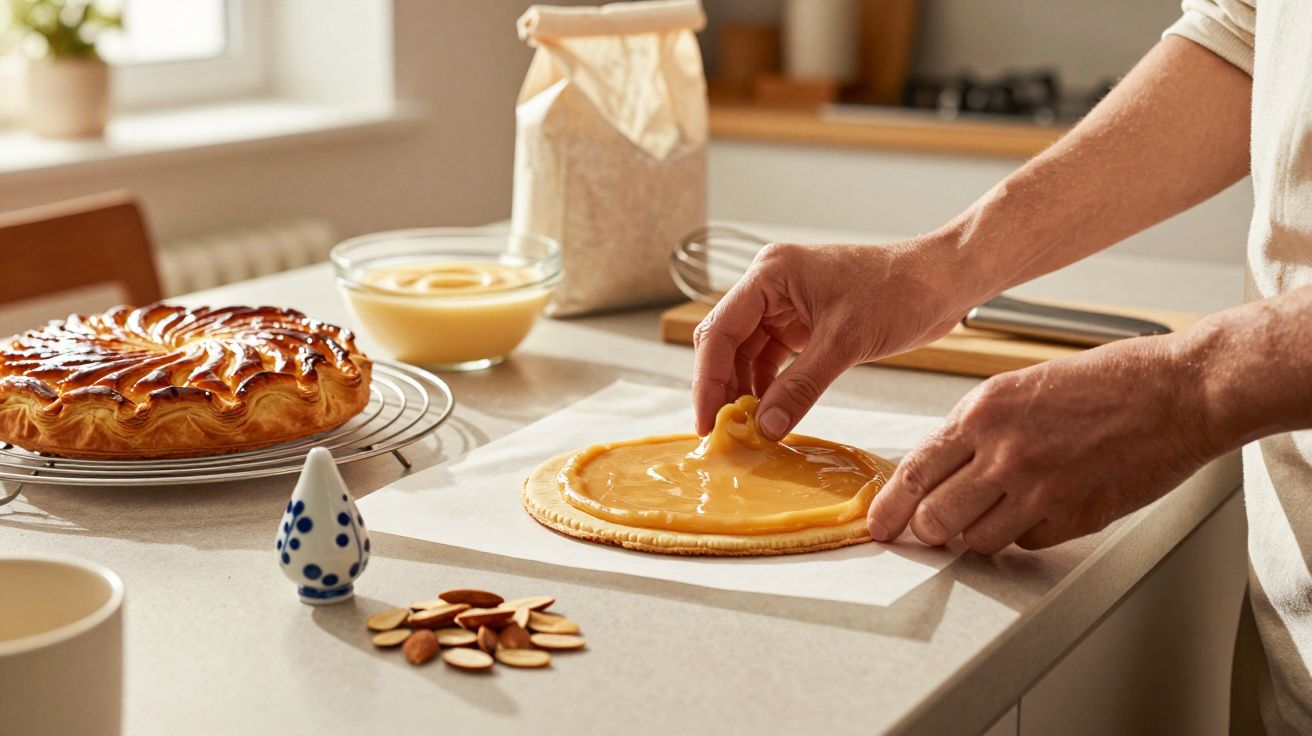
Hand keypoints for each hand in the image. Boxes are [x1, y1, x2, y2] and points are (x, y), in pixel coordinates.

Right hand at [692, 238, 982, 437]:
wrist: (942, 281)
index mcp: (770, 274)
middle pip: (727, 343)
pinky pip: (773, 360)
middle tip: (722, 432)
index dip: (708, 379)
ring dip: (746, 391)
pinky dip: (770, 388)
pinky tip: (771, 415)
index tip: (708, 421)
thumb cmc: (901, 290)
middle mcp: (771, 286)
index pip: (720, 330)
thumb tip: (766, 427)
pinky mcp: (805, 324)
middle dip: (723, 387)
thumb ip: (801, 386)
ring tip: (747, 430)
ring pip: (748, 354)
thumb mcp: (846, 342)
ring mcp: (786, 305)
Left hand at [866, 334, 1218, 552]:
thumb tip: (939, 467)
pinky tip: (1045, 506)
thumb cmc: (1108, 382)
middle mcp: (1003, 451)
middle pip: (934, 518)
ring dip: (979, 533)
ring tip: (1000, 510)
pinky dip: (1027, 534)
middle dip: (928, 529)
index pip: (914, 470)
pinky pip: (1026, 543)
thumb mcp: (1021, 388)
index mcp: (983, 410)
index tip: (878, 524)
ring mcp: (1038, 488)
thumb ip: (977, 428)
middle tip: (931, 530)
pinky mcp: (1073, 516)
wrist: (1178, 392)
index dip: (889, 505)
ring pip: (976, 539)